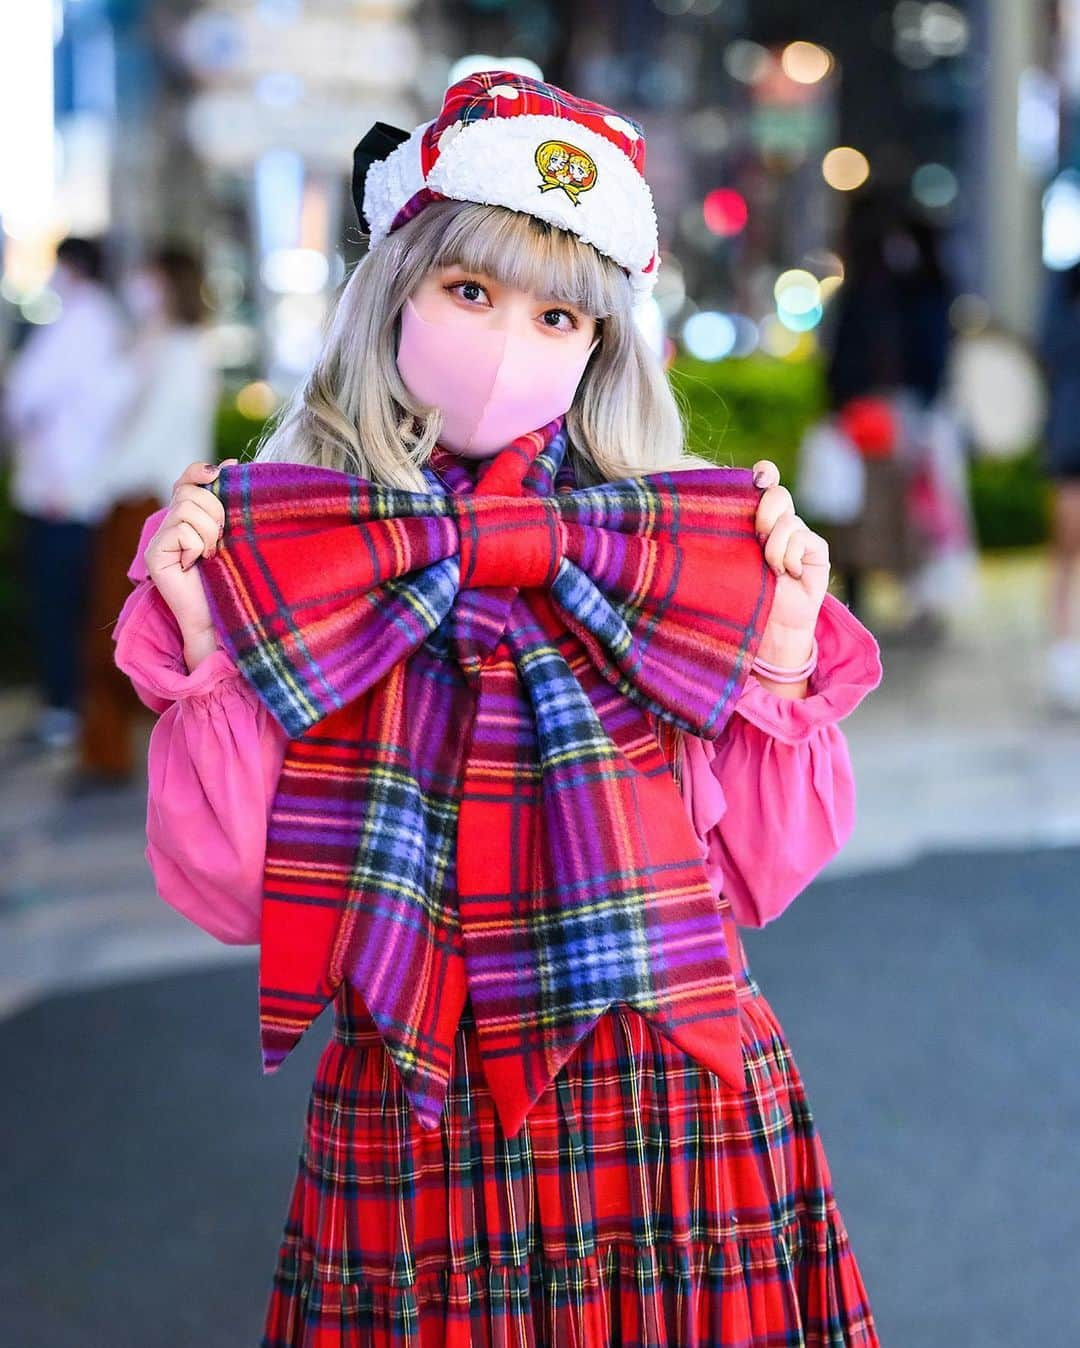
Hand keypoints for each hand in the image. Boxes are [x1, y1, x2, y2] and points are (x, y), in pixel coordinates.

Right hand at [144, 458, 237, 642]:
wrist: (223, 617)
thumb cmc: (232, 577)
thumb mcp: (234, 533)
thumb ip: (228, 502)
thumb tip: (231, 463)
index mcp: (187, 518)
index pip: (186, 481)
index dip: (199, 472)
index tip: (219, 472)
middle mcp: (168, 525)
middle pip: (190, 493)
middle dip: (215, 513)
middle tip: (221, 539)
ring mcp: (159, 540)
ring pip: (187, 510)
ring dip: (209, 532)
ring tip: (211, 555)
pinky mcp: (154, 554)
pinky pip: (181, 531)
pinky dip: (197, 546)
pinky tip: (197, 564)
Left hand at [751, 459, 829, 661]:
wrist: (765, 625)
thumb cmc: (741, 592)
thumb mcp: (731, 555)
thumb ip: (733, 528)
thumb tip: (729, 504)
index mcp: (756, 519)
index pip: (764, 480)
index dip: (764, 473)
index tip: (758, 478)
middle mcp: (779, 523)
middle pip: (778, 494)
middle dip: (765, 512)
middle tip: (758, 536)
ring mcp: (799, 535)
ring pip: (788, 522)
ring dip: (774, 548)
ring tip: (771, 571)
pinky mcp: (816, 550)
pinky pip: (802, 539)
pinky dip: (789, 557)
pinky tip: (788, 575)